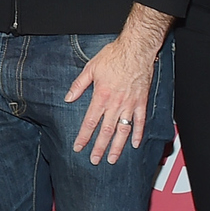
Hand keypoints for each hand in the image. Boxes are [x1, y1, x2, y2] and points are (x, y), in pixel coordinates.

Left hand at [67, 4, 173, 162]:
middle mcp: (116, 103)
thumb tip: (68, 98)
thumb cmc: (114, 55)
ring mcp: (130, 104)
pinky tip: (134, 145)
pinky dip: (137, 134)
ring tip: (112, 159)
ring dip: (117, 147)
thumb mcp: (91, 68)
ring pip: (123, 131)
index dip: (83, 137)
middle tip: (94, 160)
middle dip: (99, 148)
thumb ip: (79, 85)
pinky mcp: (141, 102)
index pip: (90, 122)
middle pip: (106, 131)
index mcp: (101, 96)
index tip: (78, 148)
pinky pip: (140, 122)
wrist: (136, 49)